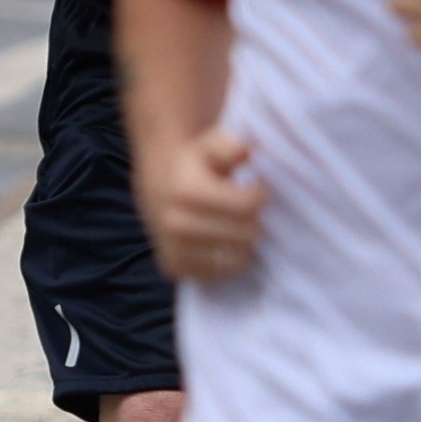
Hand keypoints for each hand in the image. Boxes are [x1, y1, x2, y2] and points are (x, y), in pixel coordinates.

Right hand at [138, 113, 266, 283]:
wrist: (159, 185)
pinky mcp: (174, 268)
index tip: (257, 188)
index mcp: (186, 190)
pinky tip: (227, 245)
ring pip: (236, 260)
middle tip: (250, 212)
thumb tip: (245, 150)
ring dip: (246, 245)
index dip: (261, 195)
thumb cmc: (195, 164)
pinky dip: (228, 263)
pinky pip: (218, 276)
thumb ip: (229, 145)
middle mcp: (175, 223)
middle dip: (256, 222)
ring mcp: (173, 249)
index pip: (249, 204)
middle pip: (246, 235)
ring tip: (240, 228)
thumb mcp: (211, 145)